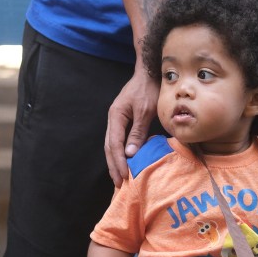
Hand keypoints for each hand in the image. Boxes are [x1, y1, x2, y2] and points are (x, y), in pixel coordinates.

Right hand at [104, 69, 160, 186]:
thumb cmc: (149, 88)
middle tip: (119, 184)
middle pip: (109, 147)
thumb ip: (138, 131)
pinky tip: (125, 163)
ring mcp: (117, 120)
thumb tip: (130, 153)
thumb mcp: (146, 110)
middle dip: (113, 166)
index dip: (118, 162)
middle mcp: (113, 120)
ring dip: (115, 162)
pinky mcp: (123, 121)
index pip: (114, 144)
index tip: (123, 177)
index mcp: (116, 116)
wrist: (149, 72)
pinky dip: (120, 154)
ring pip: (111, 145)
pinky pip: (118, 141)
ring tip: (120, 178)